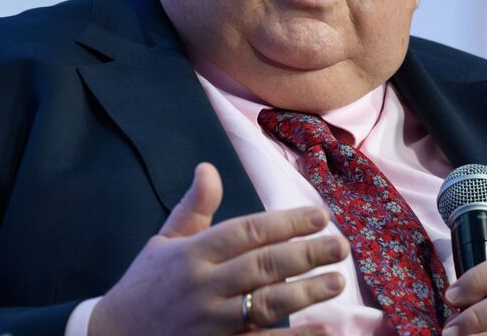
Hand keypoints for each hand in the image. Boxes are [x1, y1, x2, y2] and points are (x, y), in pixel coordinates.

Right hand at [89, 163, 348, 334]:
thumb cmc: (144, 286)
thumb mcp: (164, 242)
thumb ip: (193, 207)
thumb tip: (209, 168)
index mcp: (193, 253)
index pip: (246, 232)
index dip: (285, 222)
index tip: (320, 215)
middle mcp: (203, 286)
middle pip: (262, 266)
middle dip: (306, 254)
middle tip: (341, 246)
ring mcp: (210, 321)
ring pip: (265, 304)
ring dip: (306, 293)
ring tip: (337, 281)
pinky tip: (325, 329)